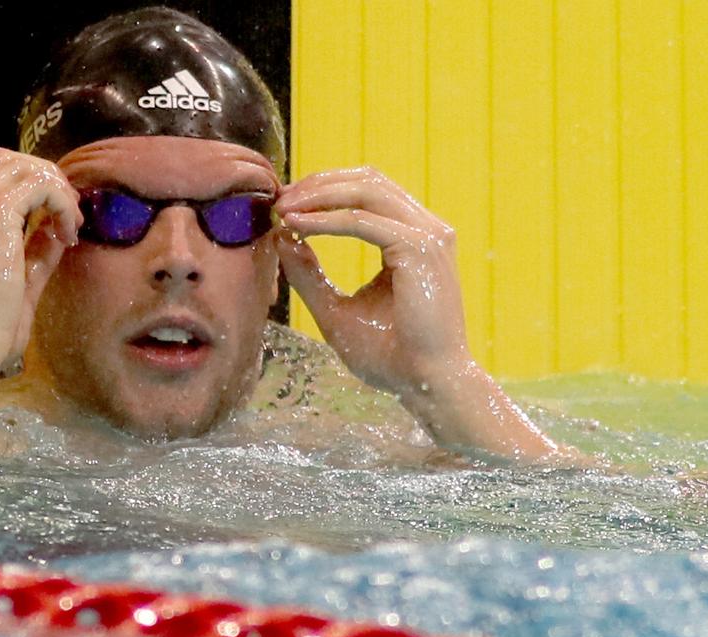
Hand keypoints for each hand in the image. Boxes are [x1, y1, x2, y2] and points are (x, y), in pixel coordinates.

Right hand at [0, 148, 80, 361]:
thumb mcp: (11, 280)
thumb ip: (31, 248)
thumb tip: (58, 227)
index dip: (28, 183)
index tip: (53, 215)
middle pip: (4, 159)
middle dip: (45, 177)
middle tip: (70, 212)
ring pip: (23, 167)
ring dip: (57, 191)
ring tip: (71, 225)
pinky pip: (38, 185)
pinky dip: (62, 203)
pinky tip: (68, 232)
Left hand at [274, 166, 468, 396]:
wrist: (428, 385)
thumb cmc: (390, 356)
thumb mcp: (336, 309)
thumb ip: (310, 274)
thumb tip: (282, 237)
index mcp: (412, 239)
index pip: (368, 192)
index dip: (323, 190)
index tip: (284, 205)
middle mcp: (426, 230)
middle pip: (368, 180)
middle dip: (318, 184)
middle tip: (279, 199)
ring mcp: (428, 236)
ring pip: (367, 191)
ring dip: (319, 195)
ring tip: (284, 209)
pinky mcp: (420, 250)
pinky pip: (363, 222)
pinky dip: (326, 220)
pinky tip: (298, 226)